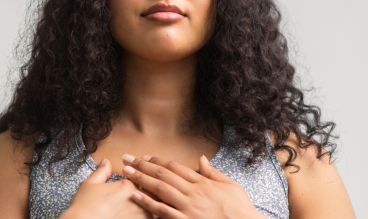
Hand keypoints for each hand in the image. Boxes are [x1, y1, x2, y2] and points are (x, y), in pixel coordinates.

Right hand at [60, 158, 152, 218]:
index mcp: (128, 186)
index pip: (144, 176)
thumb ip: (101, 172)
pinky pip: (158, 218)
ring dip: (161, 204)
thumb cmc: (84, 208)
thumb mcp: (89, 185)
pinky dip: (160, 215)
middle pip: (157, 191)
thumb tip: (106, 161)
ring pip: (160, 206)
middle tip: (161, 191)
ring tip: (164, 204)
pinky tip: (159, 215)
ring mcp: (142, 215)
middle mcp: (138, 199)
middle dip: (159, 190)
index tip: (144, 178)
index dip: (145, 176)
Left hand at [121, 154, 265, 218]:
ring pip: (160, 189)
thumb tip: (201, 159)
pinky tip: (135, 195)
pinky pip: (162, 211)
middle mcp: (194, 192)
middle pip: (164, 174)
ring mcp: (188, 208)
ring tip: (126, 172)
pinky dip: (147, 202)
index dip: (157, 161)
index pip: (176, 167)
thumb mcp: (231, 186)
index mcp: (203, 183)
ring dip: (141, 179)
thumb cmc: (241, 210)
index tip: (144, 157)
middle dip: (143, 166)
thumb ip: (214, 173)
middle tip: (127, 159)